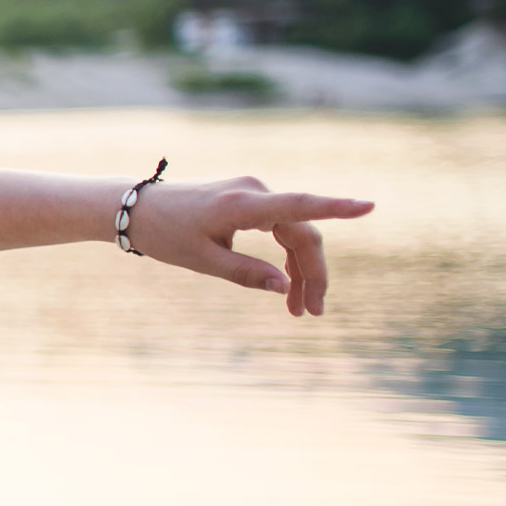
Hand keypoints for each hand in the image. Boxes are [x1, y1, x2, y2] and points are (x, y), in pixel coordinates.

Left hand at [124, 174, 373, 315]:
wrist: (136, 209)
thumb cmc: (164, 234)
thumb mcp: (200, 260)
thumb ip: (244, 273)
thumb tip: (284, 288)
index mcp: (241, 204)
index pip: (299, 205)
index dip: (337, 208)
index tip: (369, 206)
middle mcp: (254, 192)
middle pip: (302, 234)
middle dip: (312, 275)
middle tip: (312, 313)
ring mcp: (253, 194)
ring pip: (294, 234)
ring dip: (301, 270)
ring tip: (300, 310)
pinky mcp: (249, 201)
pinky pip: (281, 228)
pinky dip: (285, 257)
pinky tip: (287, 286)